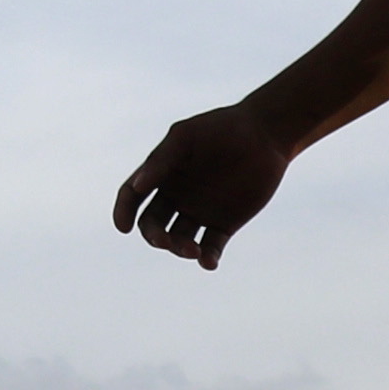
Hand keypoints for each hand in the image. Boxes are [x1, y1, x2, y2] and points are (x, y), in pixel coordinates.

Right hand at [114, 101, 304, 266]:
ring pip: (180, 240)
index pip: (133, 196)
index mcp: (163, 173)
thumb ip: (162, 160)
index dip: (123, 211)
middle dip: (155, 237)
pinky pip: (211, 248)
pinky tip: (209, 261)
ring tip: (194, 250)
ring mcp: (200, 211)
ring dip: (180, 249)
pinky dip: (208, 259)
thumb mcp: (186, 137)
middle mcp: (177, 196)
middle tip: (166, 240)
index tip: (123, 227)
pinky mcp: (225, 224)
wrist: (266, 135)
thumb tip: (137, 186)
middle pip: (154, 225)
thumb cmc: (222, 128)